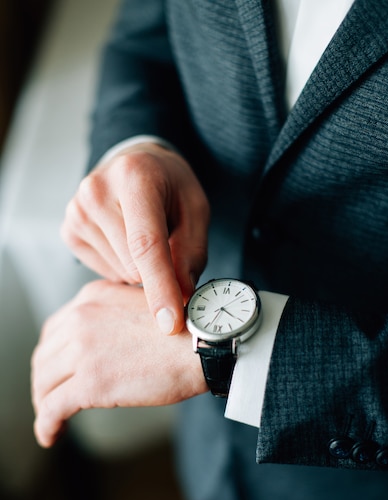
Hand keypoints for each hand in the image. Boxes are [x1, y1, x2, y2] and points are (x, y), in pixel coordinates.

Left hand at [31, 280, 207, 447]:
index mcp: (91, 299)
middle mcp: (80, 320)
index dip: (50, 356)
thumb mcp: (141, 306)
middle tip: (50, 399)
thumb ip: (117, 317)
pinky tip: (51, 436)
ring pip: (44, 383)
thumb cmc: (186, 331)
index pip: (55, 330)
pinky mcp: (90, 384)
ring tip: (51, 420)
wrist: (203, 345)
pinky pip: (54, 409)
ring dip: (43, 404)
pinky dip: (46, 425)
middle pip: (44, 357)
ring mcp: (82, 352)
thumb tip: (111, 344)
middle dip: (44, 382)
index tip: (55, 372)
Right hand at [61, 143, 209, 334]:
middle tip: (169, 245)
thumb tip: (181, 297)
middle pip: (134, 265)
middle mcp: (96, 191)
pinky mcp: (68, 231)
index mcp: (134, 177)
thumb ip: (191, 254)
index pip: (146, 244)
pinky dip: (123, 267)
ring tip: (144, 235)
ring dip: (140, 269)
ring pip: (121, 274)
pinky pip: (105, 273)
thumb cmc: (169, 187)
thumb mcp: (195, 211)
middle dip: (159, 273)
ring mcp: (77, 211)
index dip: (160, 287)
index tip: (170, 323)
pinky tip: (125, 242)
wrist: (136, 164)